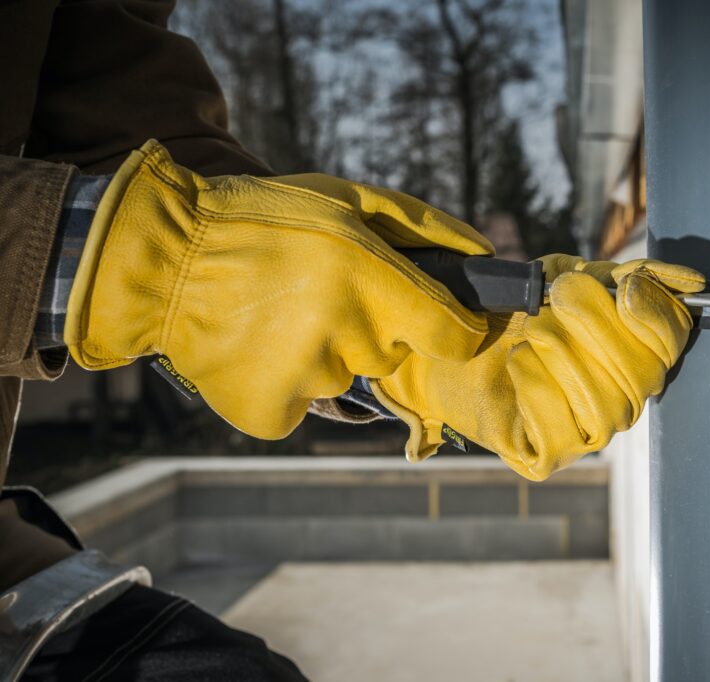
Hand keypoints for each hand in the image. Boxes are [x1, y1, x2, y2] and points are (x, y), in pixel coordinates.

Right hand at [65, 140, 493, 438]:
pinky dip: (284, 385)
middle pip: (390, 354)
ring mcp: (308, 380)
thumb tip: (485, 255)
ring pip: (341, 379)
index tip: (439, 322)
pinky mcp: (271, 412)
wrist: (167, 259)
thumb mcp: (347, 197)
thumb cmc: (265, 219)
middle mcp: (348, 337)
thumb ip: (424, 226)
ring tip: (277, 316)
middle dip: (369, 330)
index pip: (454, 337)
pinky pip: (300, 406)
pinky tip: (256, 347)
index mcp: (372, 282)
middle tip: (320, 296)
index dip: (453, 330)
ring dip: (321, 355)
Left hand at [370, 254, 703, 479]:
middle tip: (554, 302)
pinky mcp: (549, 456)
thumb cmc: (518, 311)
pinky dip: (536, 387)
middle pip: (642, 375)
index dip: (656, 318)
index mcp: (637, 355)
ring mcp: (589, 433)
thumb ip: (626, 275)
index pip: (674, 346)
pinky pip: (562, 431)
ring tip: (530, 332)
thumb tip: (691, 282)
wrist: (455, 343)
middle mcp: (623, 399)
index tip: (625, 289)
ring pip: (606, 405)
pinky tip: (518, 365)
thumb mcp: (570, 278)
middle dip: (595, 326)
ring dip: (562, 354)